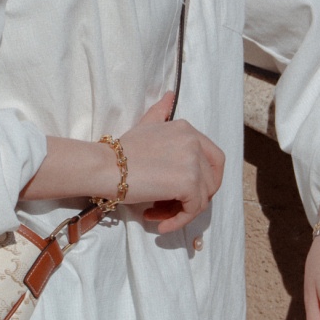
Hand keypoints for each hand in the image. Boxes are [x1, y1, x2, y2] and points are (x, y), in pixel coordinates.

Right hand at [118, 92, 224, 234]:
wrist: (105, 166)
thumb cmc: (120, 152)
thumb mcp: (145, 125)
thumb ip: (160, 113)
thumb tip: (170, 95)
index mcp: (187, 129)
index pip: (214, 159)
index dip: (206, 180)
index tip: (185, 192)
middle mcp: (195, 142)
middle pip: (211, 180)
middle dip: (193, 198)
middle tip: (169, 206)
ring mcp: (194, 162)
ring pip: (202, 198)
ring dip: (181, 211)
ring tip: (157, 214)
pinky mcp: (189, 183)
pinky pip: (193, 210)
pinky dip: (179, 221)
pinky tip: (160, 224)